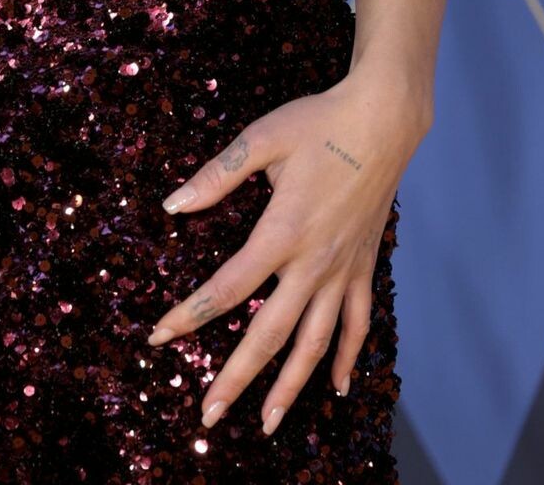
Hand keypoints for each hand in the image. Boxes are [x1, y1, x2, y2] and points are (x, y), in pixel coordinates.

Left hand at [146, 72, 424, 438]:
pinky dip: (349, 359)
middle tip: (209, 415)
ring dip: (292, 386)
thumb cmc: (318, 124)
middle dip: (237, 378)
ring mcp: (344, 271)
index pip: (228, 288)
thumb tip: (172, 206)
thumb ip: (216, 177)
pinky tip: (339, 388)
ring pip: (316, 343)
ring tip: (270, 422)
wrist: (383, 121)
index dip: (190, 316)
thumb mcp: (260, 140)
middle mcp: (313, 263)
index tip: (159, 337)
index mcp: (281, 232)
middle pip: (270, 334)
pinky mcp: (366, 268)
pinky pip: (358, 325)